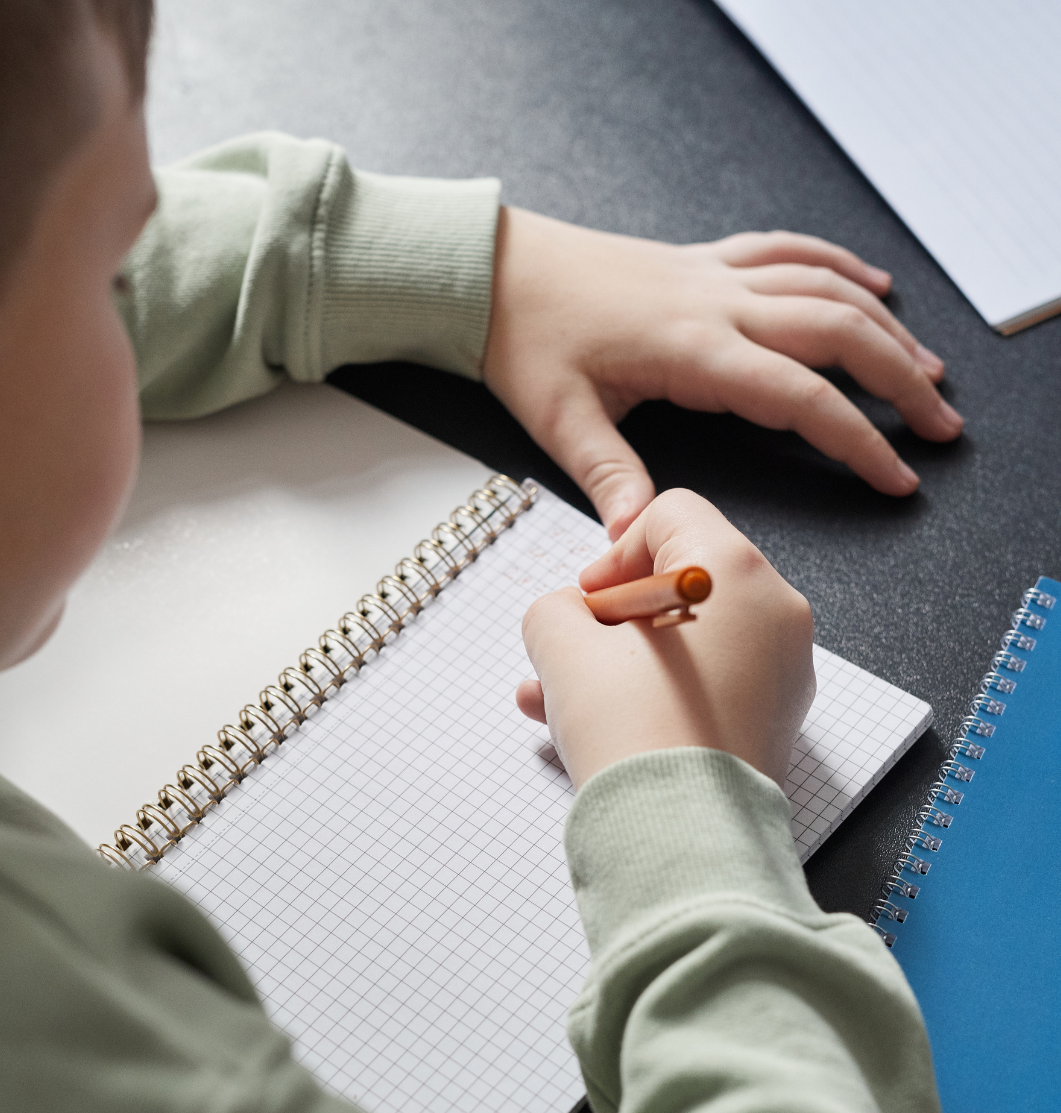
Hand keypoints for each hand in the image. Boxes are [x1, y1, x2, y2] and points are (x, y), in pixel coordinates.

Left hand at [484, 208, 961, 539]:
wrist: (494, 271)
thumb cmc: (524, 341)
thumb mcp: (562, 420)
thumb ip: (610, 477)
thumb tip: (640, 539)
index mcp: (694, 351)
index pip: (801, 397)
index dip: (859, 439)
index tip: (898, 475)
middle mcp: (718, 305)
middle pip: (839, 333)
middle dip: (901, 379)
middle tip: (941, 424)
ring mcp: (714, 277)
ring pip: (826, 288)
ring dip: (885, 325)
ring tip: (928, 365)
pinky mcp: (702, 262)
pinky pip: (789, 251)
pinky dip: (840, 265)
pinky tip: (872, 283)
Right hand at [516, 489, 815, 788]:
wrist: (681, 835)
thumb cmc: (631, 728)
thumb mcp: (561, 645)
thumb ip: (555, 610)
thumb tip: (567, 618)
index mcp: (734, 570)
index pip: (670, 516)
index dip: (614, 553)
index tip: (587, 602)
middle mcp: (776, 612)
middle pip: (682, 584)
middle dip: (613, 619)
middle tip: (570, 653)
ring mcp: (784, 671)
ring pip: (692, 642)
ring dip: (623, 662)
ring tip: (559, 700)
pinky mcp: (777, 722)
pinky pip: (711, 685)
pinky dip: (660, 692)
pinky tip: (600, 727)